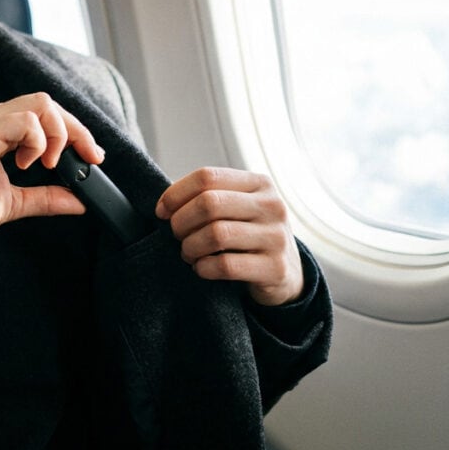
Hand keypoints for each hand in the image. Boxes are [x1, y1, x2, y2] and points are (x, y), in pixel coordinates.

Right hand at [0, 92, 102, 240]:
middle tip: (89, 159)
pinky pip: (24, 121)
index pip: (43, 113)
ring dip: (58, 135)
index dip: (73, 131)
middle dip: (76, 130)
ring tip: (48, 165)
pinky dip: (38, 142)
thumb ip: (45, 196)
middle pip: (47, 103)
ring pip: (40, 105)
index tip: (92, 158)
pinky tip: (28, 165)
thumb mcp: (12, 202)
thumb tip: (80, 200)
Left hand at [155, 168, 302, 305]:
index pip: (207, 176)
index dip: (176, 193)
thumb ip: (208, 198)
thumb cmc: (248, 234)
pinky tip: (202, 268)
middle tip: (176, 235)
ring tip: (188, 253)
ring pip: (216, 234)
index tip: (161, 211)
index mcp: (259, 183)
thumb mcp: (237, 208)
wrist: (286, 273)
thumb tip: (164, 206)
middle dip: (181, 221)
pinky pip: (226, 265)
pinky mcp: (276, 268)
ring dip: (190, 247)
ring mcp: (277, 237)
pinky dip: (204, 267)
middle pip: (209, 203)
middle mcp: (272, 206)